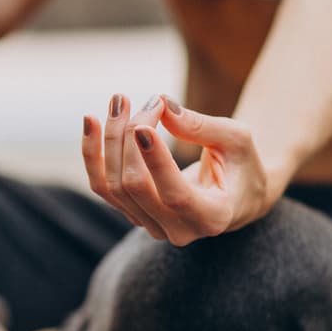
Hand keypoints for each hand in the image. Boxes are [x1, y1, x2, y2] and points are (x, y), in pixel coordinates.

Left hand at [82, 94, 271, 245]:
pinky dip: (93, 153)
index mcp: (213, 216)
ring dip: (110, 139)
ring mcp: (151, 225)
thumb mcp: (236, 139)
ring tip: (120, 100)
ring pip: (113, 186)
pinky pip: (102, 186)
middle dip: (131, 138)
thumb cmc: (240, 162)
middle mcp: (179, 230)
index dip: (155, 161)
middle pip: (135, 187)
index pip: (175, 195)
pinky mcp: (132, 213)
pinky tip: (91, 121)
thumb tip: (163, 105)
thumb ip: (202, 126)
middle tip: (146, 101)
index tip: (143, 126)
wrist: (236, 191)